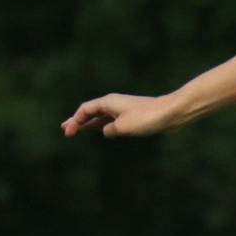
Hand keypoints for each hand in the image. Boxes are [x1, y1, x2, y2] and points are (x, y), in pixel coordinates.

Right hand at [62, 93, 176, 138]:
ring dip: (89, 124)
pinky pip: (112, 120)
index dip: (75, 121)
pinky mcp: (132, 116)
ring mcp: (123, 109)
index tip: (68, 133)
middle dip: (78, 121)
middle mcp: (114, 103)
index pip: (85, 110)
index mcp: (108, 102)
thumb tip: (107, 132)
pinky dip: (103, 125)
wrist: (170, 113)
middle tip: (65, 129)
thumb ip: (109, 130)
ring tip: (78, 130)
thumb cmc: (146, 118)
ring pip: (101, 117)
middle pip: (91, 112)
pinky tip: (102, 131)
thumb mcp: (122, 128)